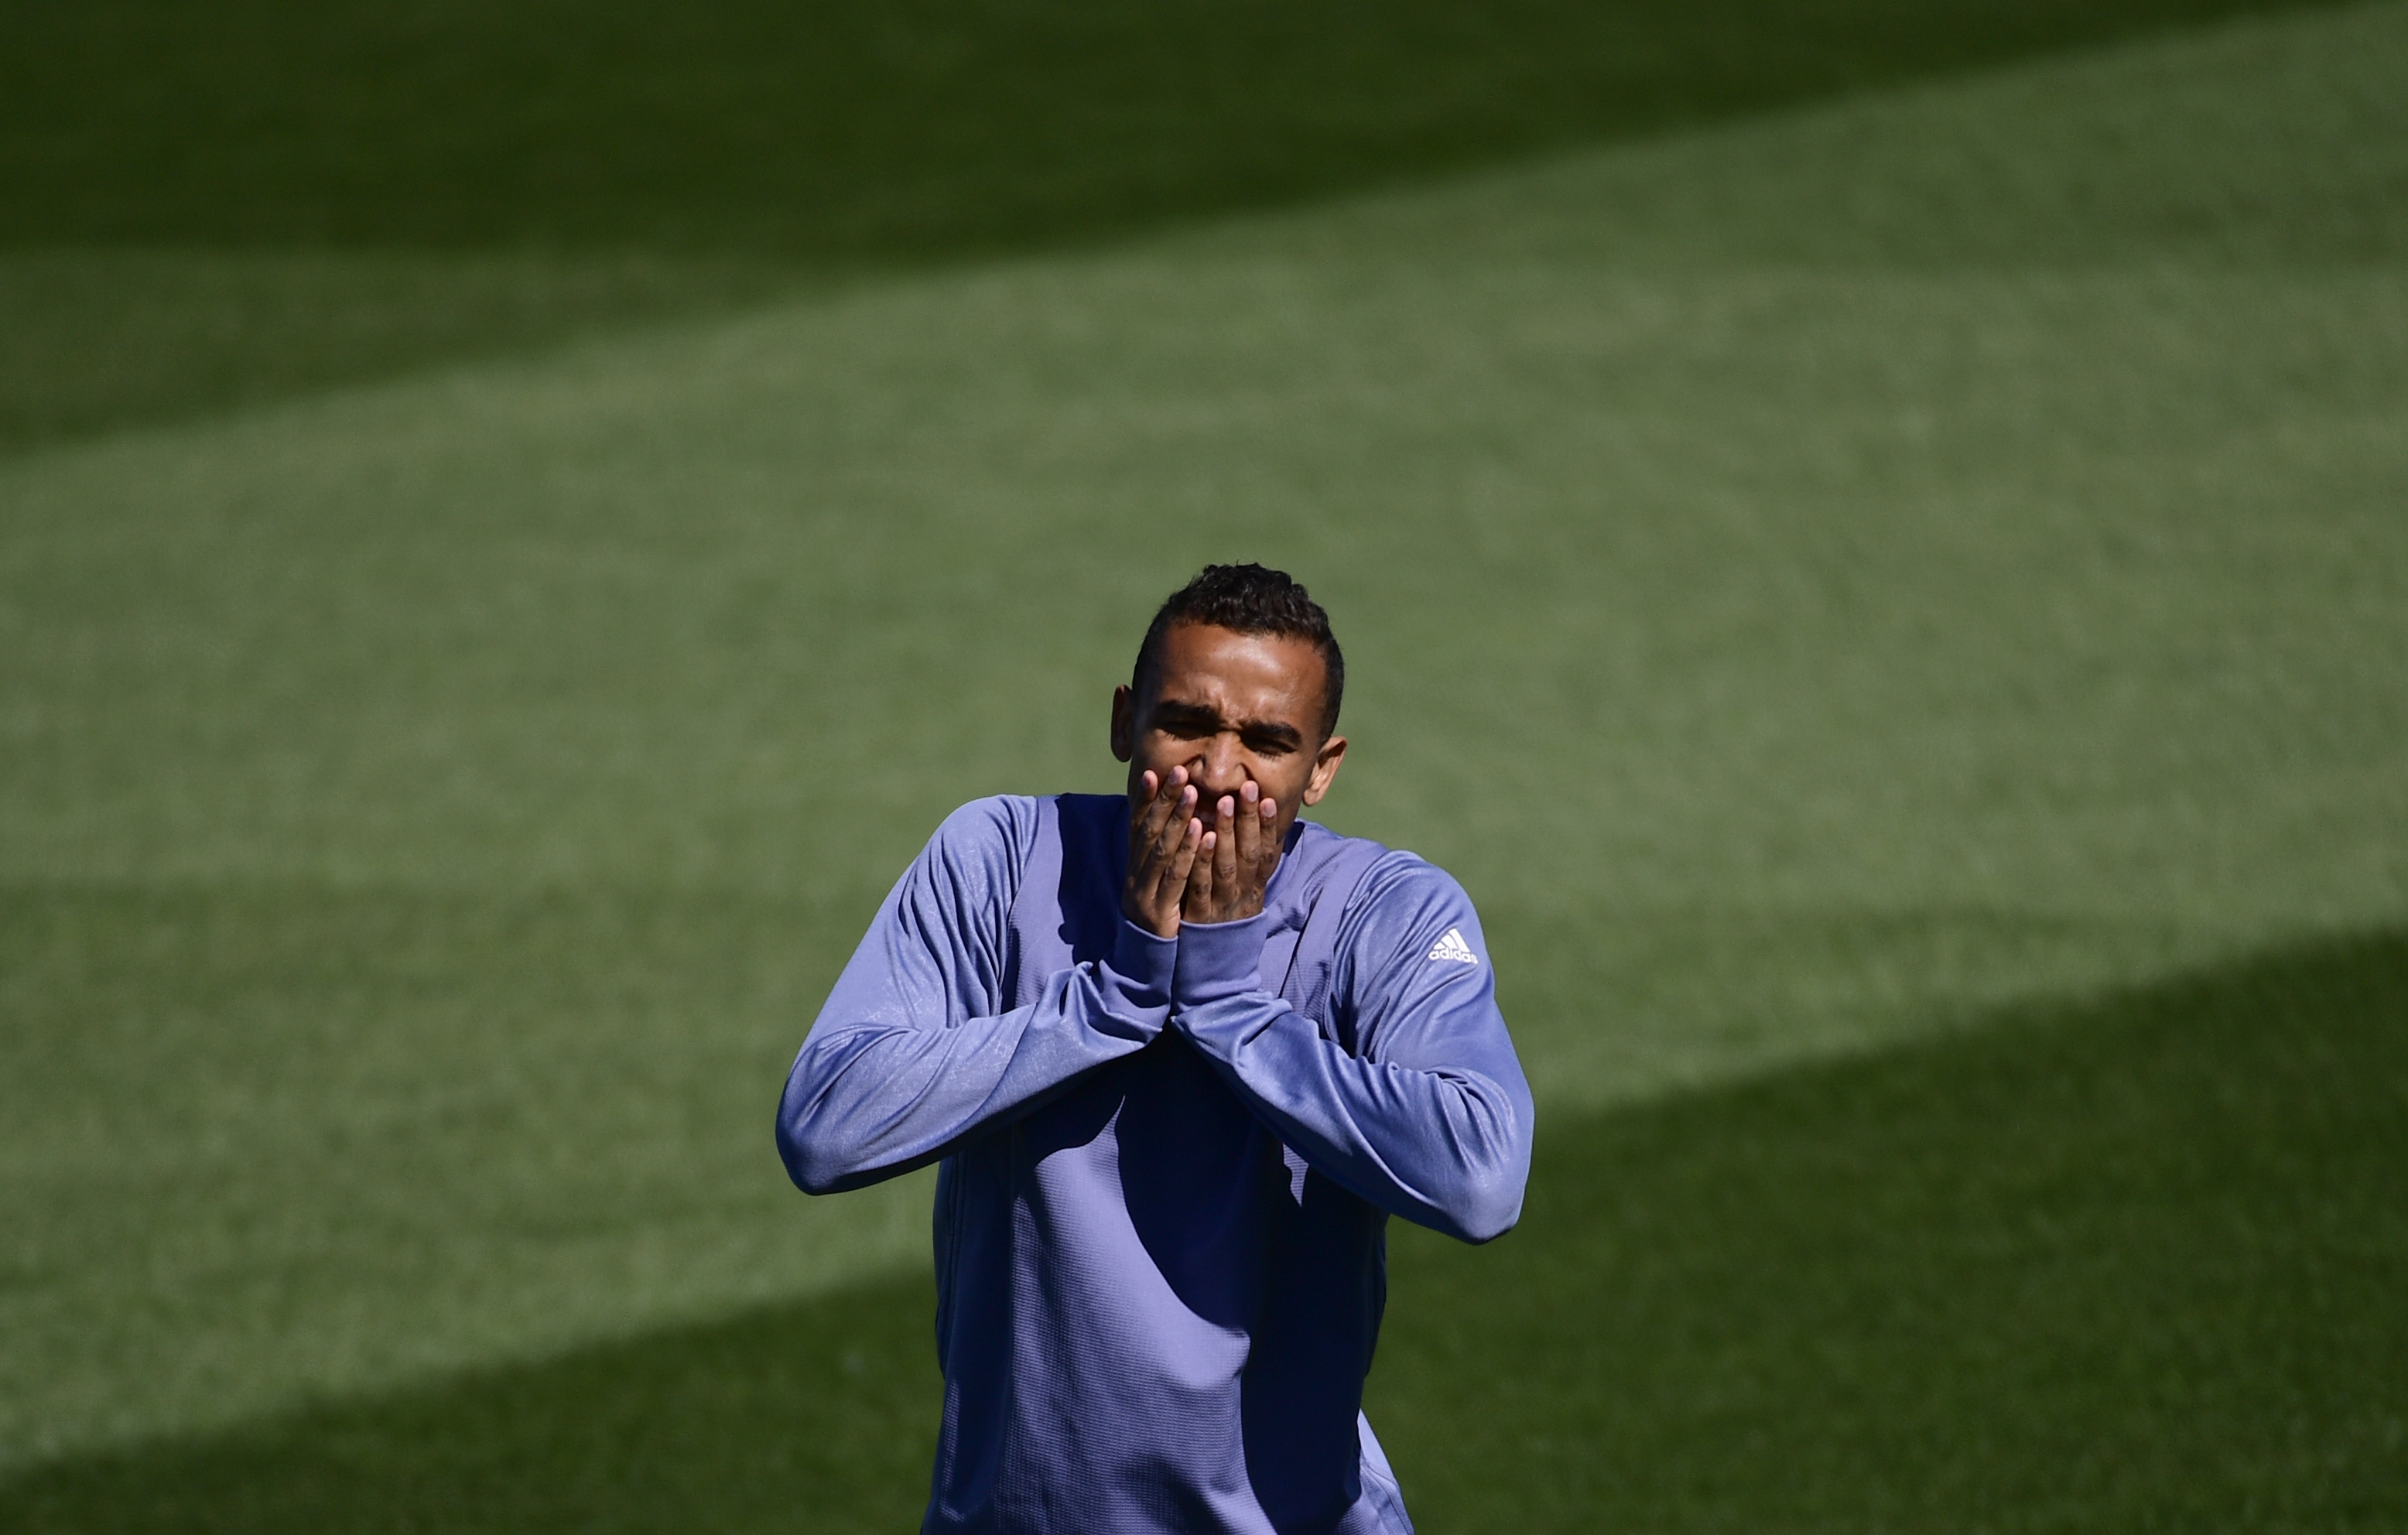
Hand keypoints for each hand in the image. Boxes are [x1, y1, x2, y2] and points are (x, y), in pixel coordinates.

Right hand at [1124, 767, 1203, 938]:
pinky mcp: (1159, 910)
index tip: (1154, 771)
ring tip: (1192, 793)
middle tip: (1179, 772)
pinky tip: (1205, 834)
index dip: (1145, 799)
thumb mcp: (1155, 882)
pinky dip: (1190, 853)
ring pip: (1161, 850)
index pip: (1137, 826)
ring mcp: (1145, 892)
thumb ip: (1161, 855)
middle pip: (1149, 831)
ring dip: (1177, 819)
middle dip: (1164, 800)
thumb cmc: (1157, 914)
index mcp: (1135, 866)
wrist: (1145, 963)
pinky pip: (1176, 878)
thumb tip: (1170, 822)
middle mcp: (1136, 875)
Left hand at [1180, 779, 1279, 925]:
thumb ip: (1249, 869)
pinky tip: (1201, 835)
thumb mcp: (1244, 898)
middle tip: (1248, 788)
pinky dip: (1202, 859)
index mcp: (1255, 890)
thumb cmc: (1225, 922)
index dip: (1268, 827)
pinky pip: (1201, 884)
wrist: (1211, 971)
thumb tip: (1257, 832)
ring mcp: (1221, 906)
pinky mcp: (1199, 916)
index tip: (1268, 799)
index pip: (1266, 854)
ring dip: (1227, 832)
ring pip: (1227, 865)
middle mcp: (1242, 897)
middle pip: (1249, 855)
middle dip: (1248, 820)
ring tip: (1224, 802)